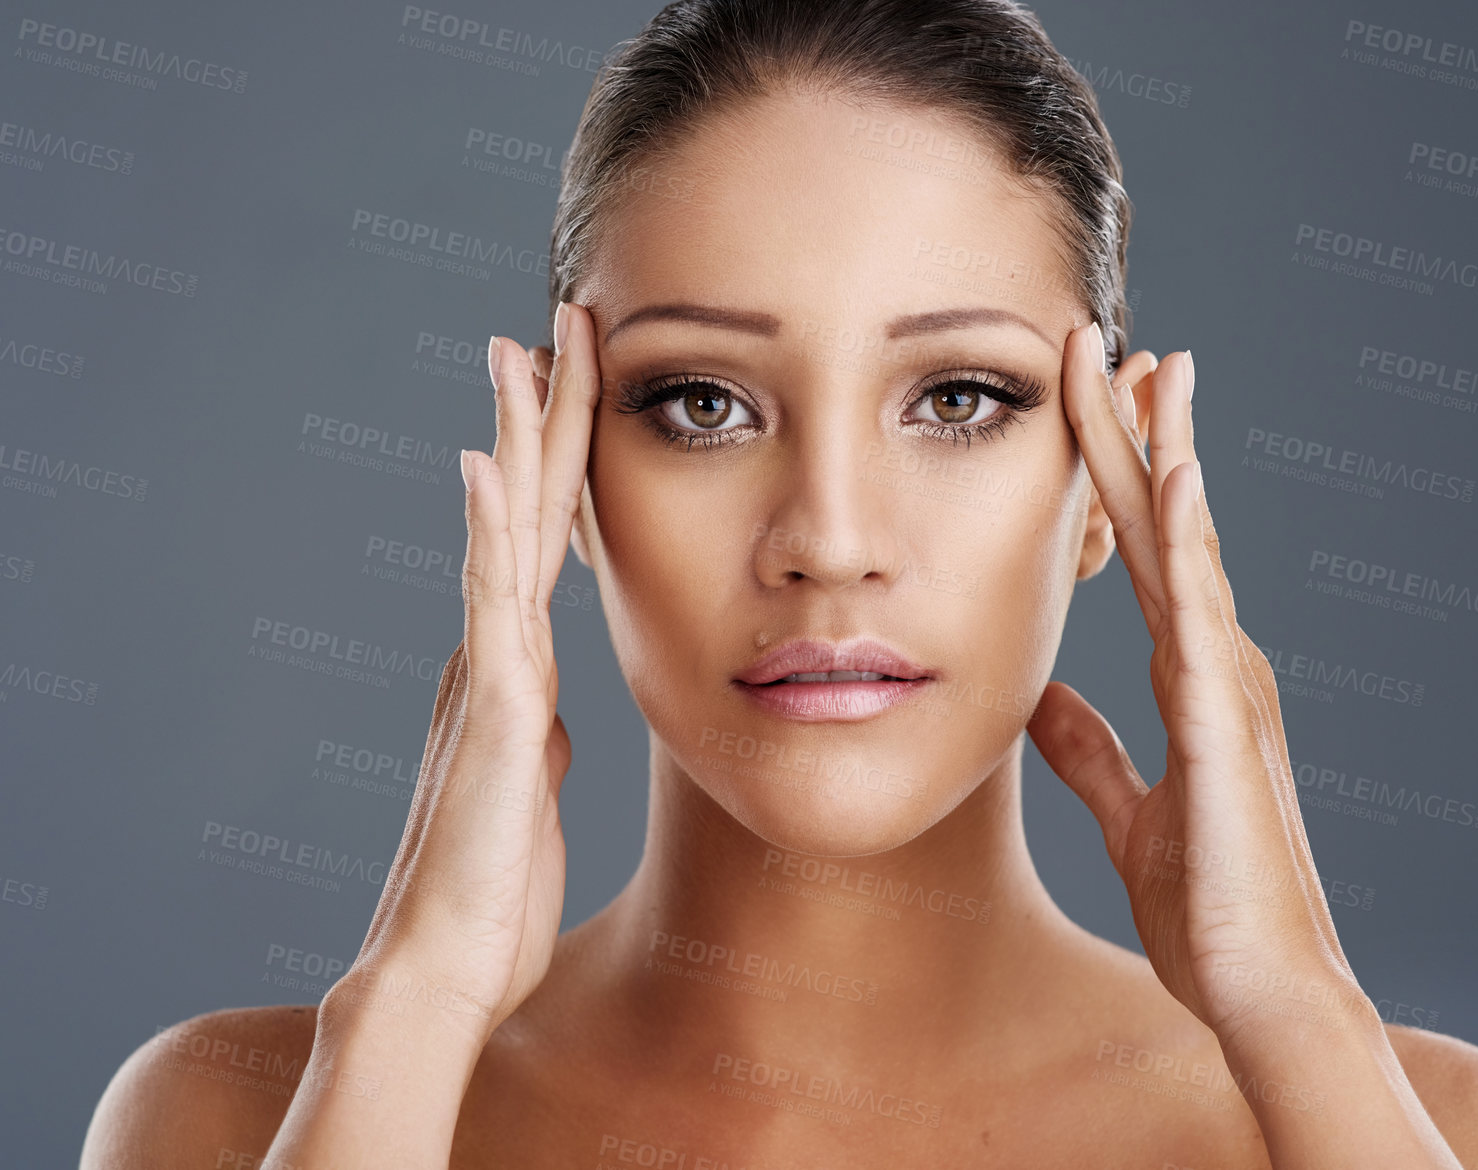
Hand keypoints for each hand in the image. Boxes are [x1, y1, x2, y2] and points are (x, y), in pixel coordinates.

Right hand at [335, 302, 599, 1043]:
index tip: (577, 383)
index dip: (564, 460)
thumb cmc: (490, 889)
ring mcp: (490, 673)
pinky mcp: (492, 710)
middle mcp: (498, 651)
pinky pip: (492, 605)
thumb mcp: (530, 791)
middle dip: (543, 414)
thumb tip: (555, 712)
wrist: (448, 965)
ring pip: (506, 534)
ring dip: (517, 440)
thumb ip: (538, 736)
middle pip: (527, 510)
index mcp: (518, 666)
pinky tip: (485, 464)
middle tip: (553, 323)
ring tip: (520, 351)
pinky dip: (486, 532)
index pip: (548, 538)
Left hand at [1027, 325, 1363, 1047]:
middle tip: (1122, 340)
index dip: (1124, 474)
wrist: (1261, 987)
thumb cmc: (1210, 905)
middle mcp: (1214, 663)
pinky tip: (1178, 481)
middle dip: (1142, 430)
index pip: (1148, 551)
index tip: (1105, 399)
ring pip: (1186, 548)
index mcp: (1191, 676)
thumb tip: (1046, 697)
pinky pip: (1199, 621)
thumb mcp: (1128, 810)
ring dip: (1165, 454)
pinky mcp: (1224, 728)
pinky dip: (1190, 547)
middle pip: (1168, 524)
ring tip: (1149, 367)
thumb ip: (1091, 749)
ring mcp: (1226, 688)